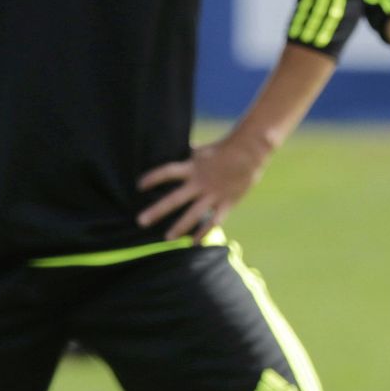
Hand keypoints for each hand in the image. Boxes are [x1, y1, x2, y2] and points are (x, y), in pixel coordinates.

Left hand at [136, 133, 269, 240]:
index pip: (167, 172)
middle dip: (157, 211)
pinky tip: (194, 242)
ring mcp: (213, 194)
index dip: (153, 178)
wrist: (251, 151)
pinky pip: (214, 221)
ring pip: (193, 214)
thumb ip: (188, 156)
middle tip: (141, 221)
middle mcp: (200, 183)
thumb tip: (175, 151)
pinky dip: (204, 232)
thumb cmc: (225, 148)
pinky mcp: (227, 202)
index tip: (139, 185)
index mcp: (193, 167)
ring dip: (179, 227)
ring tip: (167, 238)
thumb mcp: (202, 150)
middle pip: (175, 199)